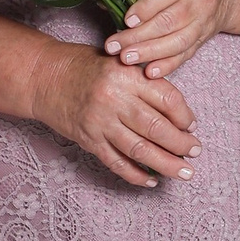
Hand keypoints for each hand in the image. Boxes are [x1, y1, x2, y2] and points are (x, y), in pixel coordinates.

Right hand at [34, 46, 200, 187]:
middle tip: (195, 152)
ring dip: (166, 164)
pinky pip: (116, 162)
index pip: (167, 99)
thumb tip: (179, 112)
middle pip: (157, 128)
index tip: (192, 125)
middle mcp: (114, 99)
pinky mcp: (89, 140)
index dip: (185, 116)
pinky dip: (136, 174)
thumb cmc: (86, 66)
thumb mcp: (119, 61)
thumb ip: (146, 82)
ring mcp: (100, 122)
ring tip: (184, 172)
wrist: (44, 77)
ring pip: (140, 150)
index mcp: (126, 75)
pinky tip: (151, 180)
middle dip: (181, 144)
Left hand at [103, 0, 237, 78]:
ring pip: (178, 41)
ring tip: (126, 58)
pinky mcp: (202, 39)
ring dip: (150, 52)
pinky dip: (167, 65)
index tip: (127, 19)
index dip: (148, 6)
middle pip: (170, 20)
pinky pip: (185, 55)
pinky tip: (149, 72)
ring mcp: (204, 21)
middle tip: (115, 45)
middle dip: (140, 35)